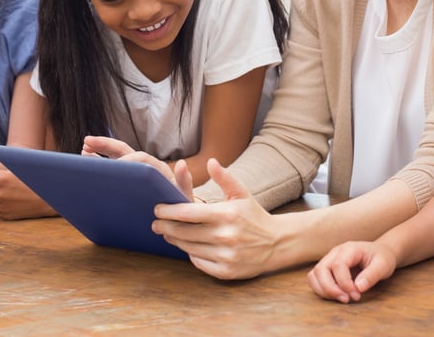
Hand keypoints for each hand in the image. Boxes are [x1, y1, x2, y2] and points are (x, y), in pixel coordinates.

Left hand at [0, 152, 55, 219]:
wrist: (53, 199)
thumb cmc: (40, 177)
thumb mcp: (23, 162)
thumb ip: (2, 156)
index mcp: (0, 180)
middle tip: (12, 179)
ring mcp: (0, 207)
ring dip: (1, 192)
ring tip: (18, 189)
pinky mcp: (5, 215)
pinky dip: (5, 202)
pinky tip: (19, 199)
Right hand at [82, 136, 194, 200]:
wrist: (179, 219)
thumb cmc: (181, 209)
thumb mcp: (184, 198)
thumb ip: (184, 183)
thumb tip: (182, 164)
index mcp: (158, 169)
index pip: (140, 159)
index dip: (127, 161)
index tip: (113, 168)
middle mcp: (146, 167)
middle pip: (125, 150)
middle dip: (106, 145)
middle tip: (87, 142)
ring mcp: (136, 174)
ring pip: (116, 157)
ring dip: (100, 151)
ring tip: (84, 148)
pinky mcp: (130, 182)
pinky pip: (114, 170)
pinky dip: (101, 164)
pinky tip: (87, 161)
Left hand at [152, 158, 275, 279]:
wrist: (277, 243)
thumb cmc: (254, 216)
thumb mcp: (242, 194)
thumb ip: (225, 178)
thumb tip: (210, 162)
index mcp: (226, 214)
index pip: (188, 213)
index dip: (169, 211)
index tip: (157, 209)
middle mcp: (225, 236)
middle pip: (184, 233)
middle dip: (166, 228)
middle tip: (156, 224)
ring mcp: (226, 256)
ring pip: (189, 249)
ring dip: (176, 241)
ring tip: (169, 234)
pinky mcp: (226, 272)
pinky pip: (199, 263)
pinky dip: (192, 255)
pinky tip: (189, 247)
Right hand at [307, 241, 397, 302]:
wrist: (379, 253)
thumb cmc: (381, 258)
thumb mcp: (383, 265)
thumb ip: (372, 275)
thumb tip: (358, 287)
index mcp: (349, 249)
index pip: (338, 265)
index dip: (345, 284)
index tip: (357, 295)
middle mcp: (335, 252)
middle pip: (321, 269)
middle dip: (331, 289)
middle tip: (347, 300)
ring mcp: (329, 259)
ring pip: (314, 275)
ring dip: (324, 290)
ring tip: (341, 298)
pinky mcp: (327, 268)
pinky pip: (315, 279)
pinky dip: (322, 290)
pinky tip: (337, 295)